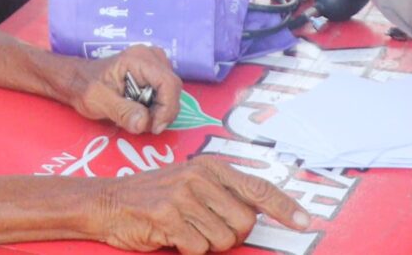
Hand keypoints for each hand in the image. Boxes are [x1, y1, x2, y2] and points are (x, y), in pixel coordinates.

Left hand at [60, 44, 180, 135]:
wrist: (77, 80)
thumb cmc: (85, 87)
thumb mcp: (99, 101)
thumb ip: (122, 111)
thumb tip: (144, 123)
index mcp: (138, 59)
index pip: (168, 83)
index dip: (167, 108)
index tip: (154, 127)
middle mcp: (150, 56)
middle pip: (173, 88)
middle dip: (163, 111)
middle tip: (147, 126)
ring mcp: (154, 63)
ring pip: (171, 91)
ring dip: (161, 110)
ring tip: (140, 118)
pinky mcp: (153, 73)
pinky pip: (165, 92)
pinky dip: (157, 106)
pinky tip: (141, 111)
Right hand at [86, 156, 311, 253]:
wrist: (107, 202)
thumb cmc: (152, 196)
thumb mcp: (189, 183)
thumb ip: (222, 193)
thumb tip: (258, 213)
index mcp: (210, 166)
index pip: (257, 186)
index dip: (284, 206)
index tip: (304, 222)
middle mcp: (199, 177)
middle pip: (244, 223)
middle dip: (231, 236)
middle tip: (205, 229)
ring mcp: (183, 196)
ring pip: (223, 240)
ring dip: (207, 245)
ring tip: (185, 230)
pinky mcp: (168, 217)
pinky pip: (198, 249)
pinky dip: (188, 250)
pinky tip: (171, 236)